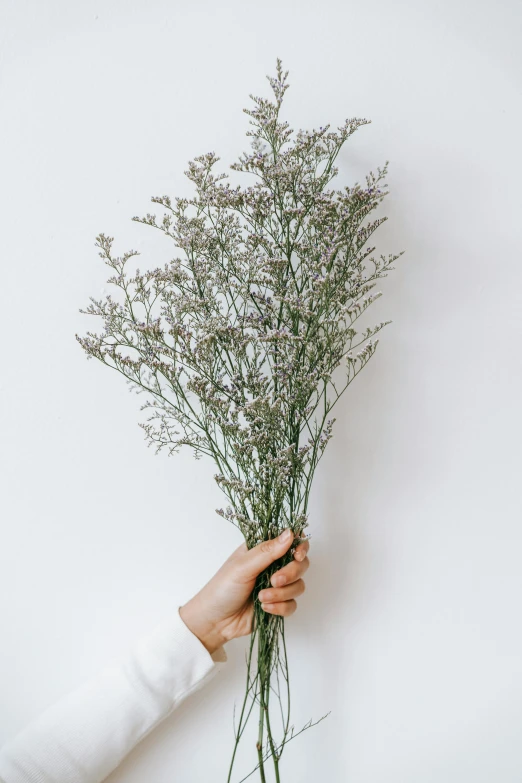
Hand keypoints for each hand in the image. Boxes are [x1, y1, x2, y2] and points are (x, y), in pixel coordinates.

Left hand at [179, 528, 309, 654]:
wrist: (215, 622)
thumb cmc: (222, 588)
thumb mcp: (243, 566)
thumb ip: (267, 551)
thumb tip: (290, 533)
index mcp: (262, 550)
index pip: (290, 541)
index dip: (299, 546)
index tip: (296, 555)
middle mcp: (272, 565)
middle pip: (300, 563)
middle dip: (291, 573)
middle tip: (274, 581)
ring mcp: (276, 585)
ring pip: (298, 585)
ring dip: (282, 593)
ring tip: (261, 598)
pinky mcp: (278, 604)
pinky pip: (293, 604)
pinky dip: (280, 607)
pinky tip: (264, 608)